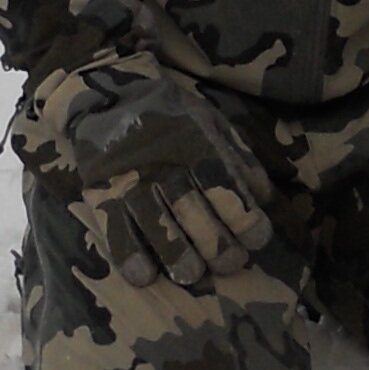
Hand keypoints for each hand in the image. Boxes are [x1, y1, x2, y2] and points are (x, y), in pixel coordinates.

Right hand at [12, 58, 282, 291]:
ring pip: (159, 228)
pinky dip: (130, 257)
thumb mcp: (211, 123)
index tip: (257, 240)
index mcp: (198, 148)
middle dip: (219, 248)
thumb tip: (265, 197)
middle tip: (230, 264)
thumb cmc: (170, 113)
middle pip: (197, 216)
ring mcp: (132, 182)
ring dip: (179, 258)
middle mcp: (167, 167)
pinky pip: (116, 232)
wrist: (106, 93)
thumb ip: (238, 158)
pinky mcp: (103, 194)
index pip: (229, 191)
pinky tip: (145, 277)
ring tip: (192, 274)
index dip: (248, 222)